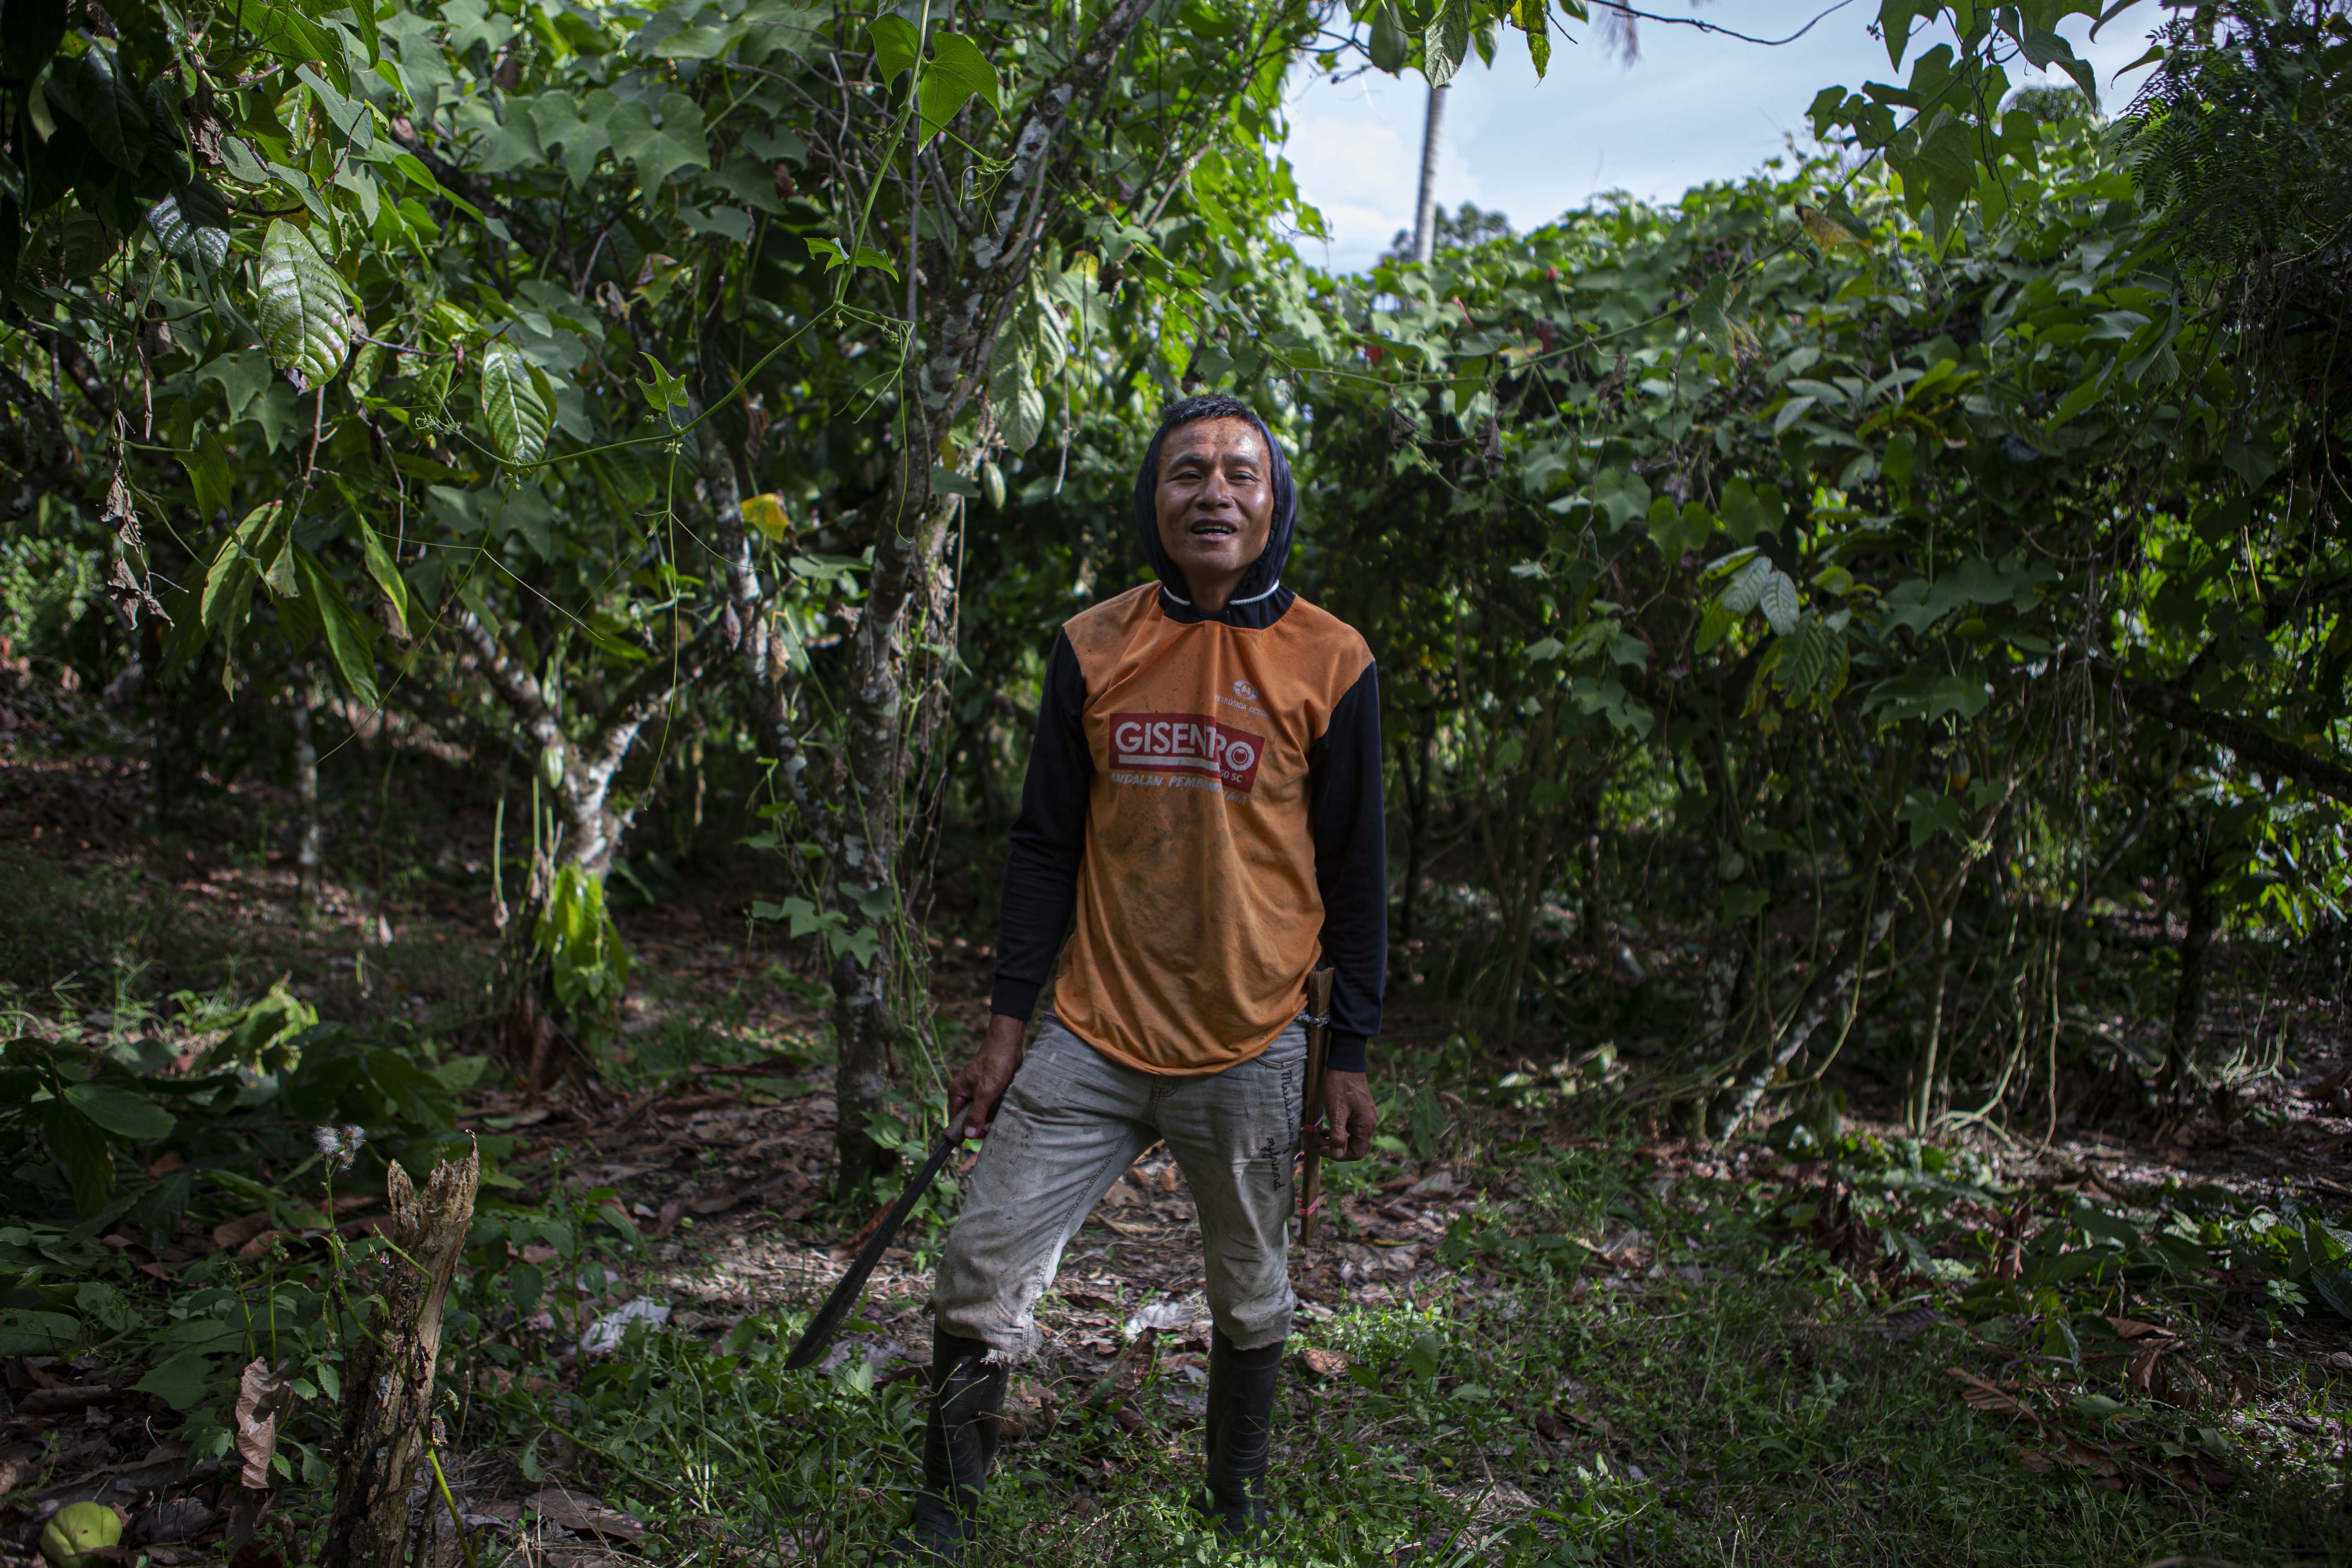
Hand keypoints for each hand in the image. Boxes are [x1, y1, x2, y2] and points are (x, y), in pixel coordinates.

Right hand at [946, 1014, 1024, 1138]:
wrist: (1008, 1045)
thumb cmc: (994, 1066)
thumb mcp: (985, 1093)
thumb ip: (976, 1114)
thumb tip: (968, 1136)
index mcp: (957, 1092)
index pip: (956, 1120)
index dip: (968, 1129)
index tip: (983, 1133)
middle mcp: (964, 1092)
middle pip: (972, 1117)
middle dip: (986, 1115)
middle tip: (994, 1104)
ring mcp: (977, 1091)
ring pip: (985, 1111)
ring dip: (994, 1108)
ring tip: (1000, 1096)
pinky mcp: (989, 1089)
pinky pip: (992, 1104)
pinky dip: (999, 1102)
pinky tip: (1004, 1093)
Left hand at [1319, 1070, 1375, 1160]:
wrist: (1346, 1063)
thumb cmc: (1340, 1086)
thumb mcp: (1336, 1111)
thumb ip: (1338, 1135)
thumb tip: (1338, 1154)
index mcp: (1365, 1125)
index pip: (1357, 1153)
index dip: (1340, 1156)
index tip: (1323, 1150)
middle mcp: (1369, 1123)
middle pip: (1354, 1147)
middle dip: (1335, 1148)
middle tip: (1317, 1145)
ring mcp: (1365, 1117)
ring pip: (1350, 1137)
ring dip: (1334, 1140)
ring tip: (1318, 1137)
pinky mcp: (1359, 1112)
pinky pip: (1349, 1128)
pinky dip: (1337, 1130)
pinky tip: (1324, 1128)